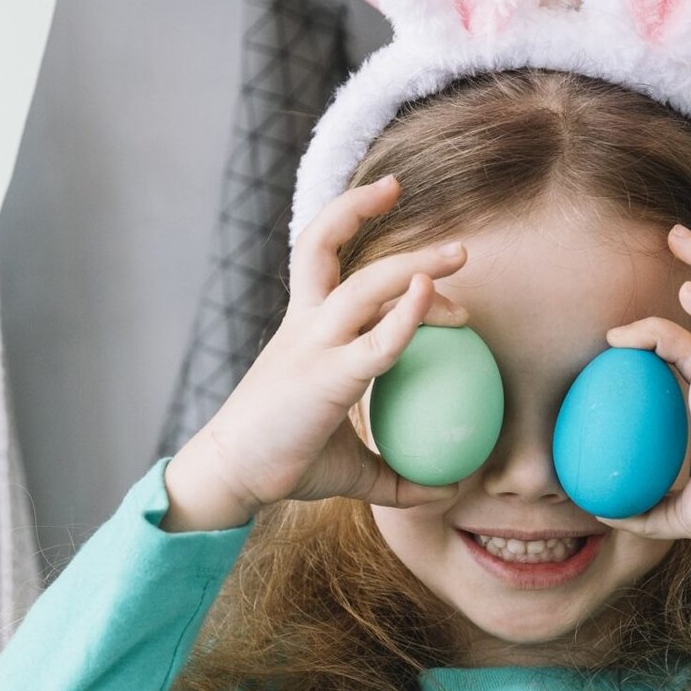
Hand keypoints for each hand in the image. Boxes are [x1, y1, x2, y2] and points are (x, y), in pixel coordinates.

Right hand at [164, 177, 471, 529]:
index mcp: (304, 327)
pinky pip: (376, 342)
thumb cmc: (286, 465)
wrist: (231, 477)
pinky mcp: (326, 378)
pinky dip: (408, 316)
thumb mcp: (352, 466)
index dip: (350, 218)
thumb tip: (450, 488)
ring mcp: (313, 346)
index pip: (321, 255)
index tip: (392, 202)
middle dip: (370, 212)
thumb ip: (399, 474)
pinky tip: (432, 297)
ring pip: (363, 284)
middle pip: (330, 247)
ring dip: (414, 264)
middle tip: (440, 227)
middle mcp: (306, 324)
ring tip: (459, 254)